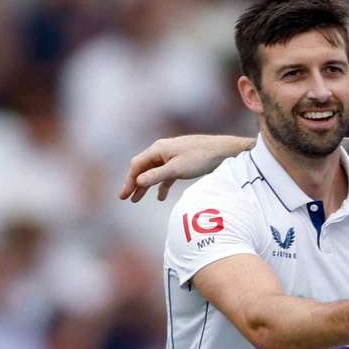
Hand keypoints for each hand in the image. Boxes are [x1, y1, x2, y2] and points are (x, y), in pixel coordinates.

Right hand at [119, 135, 251, 201]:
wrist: (225, 151)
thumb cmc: (201, 158)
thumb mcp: (177, 169)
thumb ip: (157, 175)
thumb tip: (138, 181)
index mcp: (158, 149)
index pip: (137, 165)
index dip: (129, 181)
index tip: (124, 196)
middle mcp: (163, 150)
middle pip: (143, 168)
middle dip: (135, 184)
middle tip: (127, 199)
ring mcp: (173, 156)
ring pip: (154, 172)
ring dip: (146, 185)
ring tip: (138, 200)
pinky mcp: (182, 162)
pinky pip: (167, 174)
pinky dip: (162, 185)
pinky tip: (160, 197)